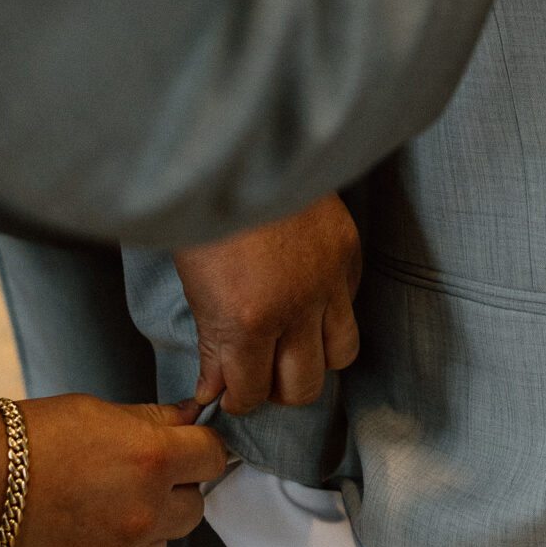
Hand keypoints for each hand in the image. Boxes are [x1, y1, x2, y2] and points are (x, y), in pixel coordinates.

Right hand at [0, 393, 224, 546]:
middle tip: (136, 477)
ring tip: (96, 507)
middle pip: (193, 508)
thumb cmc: (26, 441)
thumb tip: (189, 417)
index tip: (189, 447)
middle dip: (174, 491)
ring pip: (158, 545)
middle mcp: (144, 515)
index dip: (200, 448)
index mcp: (152, 460)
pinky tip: (74, 535)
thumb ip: (151, 421)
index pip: (213, 456)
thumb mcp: (98, 413)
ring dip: (143, 528)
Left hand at [176, 196, 360, 413]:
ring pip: (340, 354)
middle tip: (260, 373)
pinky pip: (350, 304)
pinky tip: (308, 300)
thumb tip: (215, 385)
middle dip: (277, 389)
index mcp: (248, 319)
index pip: (252, 393)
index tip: (229, 391)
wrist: (239, 148)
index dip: (237, 398)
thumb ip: (211, 341)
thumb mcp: (194, 284)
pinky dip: (332, 313)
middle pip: (304, 388)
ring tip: (292, 344)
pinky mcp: (347, 251)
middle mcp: (296, 307)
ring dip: (315, 358)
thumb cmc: (206, 210)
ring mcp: (328, 279)